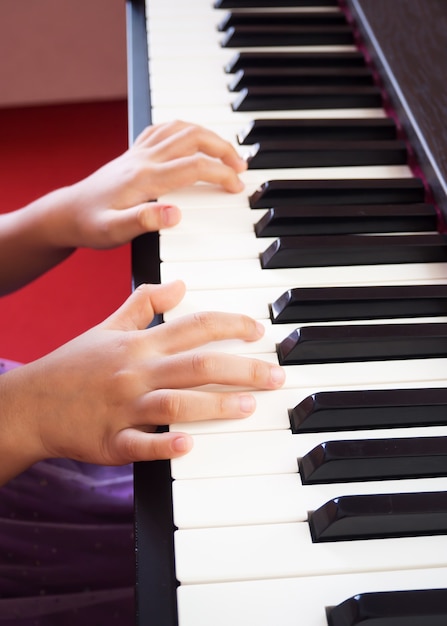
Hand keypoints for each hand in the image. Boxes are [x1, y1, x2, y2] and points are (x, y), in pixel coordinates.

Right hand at [0, 282, 283, 479]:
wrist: (30, 403)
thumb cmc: (74, 365)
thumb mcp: (108, 327)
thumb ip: (144, 303)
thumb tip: (178, 283)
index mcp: (138, 345)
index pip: (192, 326)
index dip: (229, 325)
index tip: (258, 330)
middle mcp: (135, 372)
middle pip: (196, 364)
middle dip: (242, 368)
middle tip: (275, 375)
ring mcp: (123, 407)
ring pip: (176, 402)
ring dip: (215, 404)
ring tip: (248, 406)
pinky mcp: (110, 441)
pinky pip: (140, 444)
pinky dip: (164, 445)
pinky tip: (189, 446)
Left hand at [60, 120, 246, 247]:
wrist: (67, 213)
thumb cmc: (91, 224)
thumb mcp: (115, 231)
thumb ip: (144, 221)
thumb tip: (175, 215)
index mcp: (145, 178)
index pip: (194, 166)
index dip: (221, 173)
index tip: (237, 186)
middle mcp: (144, 159)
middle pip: (194, 138)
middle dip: (223, 148)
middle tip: (241, 166)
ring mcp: (139, 153)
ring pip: (182, 129)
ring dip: (208, 135)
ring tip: (226, 152)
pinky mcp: (134, 153)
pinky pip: (164, 129)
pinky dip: (186, 129)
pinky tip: (193, 139)